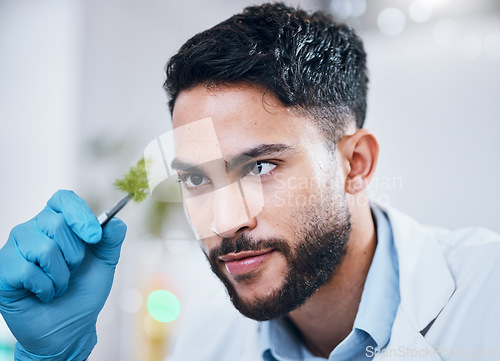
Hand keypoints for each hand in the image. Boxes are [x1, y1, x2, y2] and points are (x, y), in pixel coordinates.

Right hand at [0, 190, 126, 360]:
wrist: (68, 327)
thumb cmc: (83, 291)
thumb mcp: (105, 263)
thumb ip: (111, 239)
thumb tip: (114, 222)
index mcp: (56, 222)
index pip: (62, 199)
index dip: (79, 214)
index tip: (94, 236)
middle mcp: (32, 230)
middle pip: (56, 224)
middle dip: (75, 255)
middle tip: (72, 271)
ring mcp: (14, 249)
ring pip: (44, 249)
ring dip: (61, 276)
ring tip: (58, 285)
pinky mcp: (3, 271)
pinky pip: (28, 271)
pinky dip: (46, 288)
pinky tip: (43, 294)